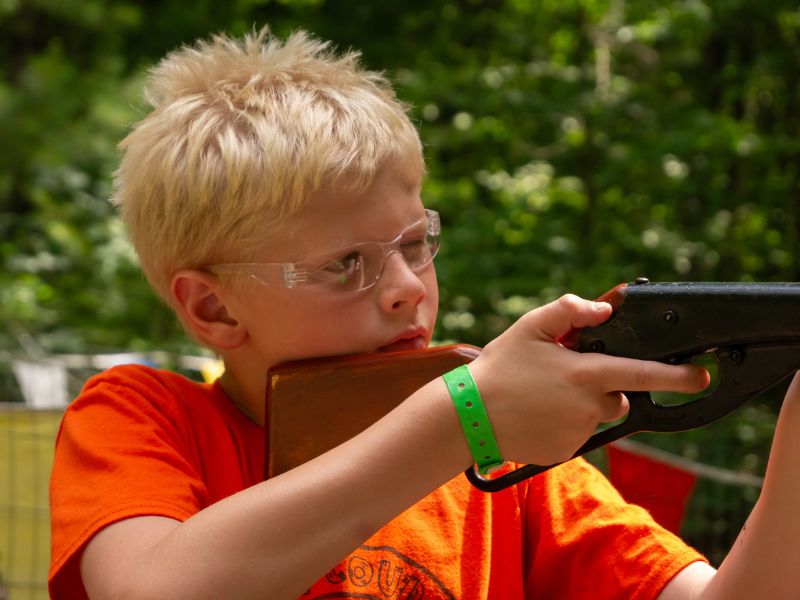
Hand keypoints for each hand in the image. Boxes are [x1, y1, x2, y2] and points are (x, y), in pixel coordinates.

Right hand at [468, 294, 709, 466]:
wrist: (469, 417)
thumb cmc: (499, 369)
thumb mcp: (530, 327)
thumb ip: (570, 310)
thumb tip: (604, 308)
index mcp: (586, 374)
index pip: (644, 374)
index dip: (679, 376)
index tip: (702, 377)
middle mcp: (589, 407)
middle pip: (618, 396)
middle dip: (603, 385)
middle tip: (565, 376)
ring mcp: (578, 433)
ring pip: (596, 415)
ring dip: (582, 405)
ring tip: (543, 396)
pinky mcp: (565, 451)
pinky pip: (577, 435)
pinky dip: (564, 424)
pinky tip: (537, 414)